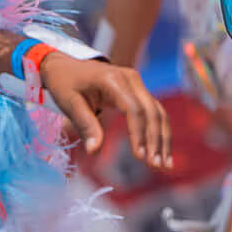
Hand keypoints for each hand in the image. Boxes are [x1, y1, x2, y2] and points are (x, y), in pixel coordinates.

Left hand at [37, 54, 171, 169]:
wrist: (67, 65)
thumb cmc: (66, 83)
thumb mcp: (70, 102)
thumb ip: (85, 125)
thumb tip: (94, 151)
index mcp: (113, 79)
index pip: (133, 108)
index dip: (138, 133)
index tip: (139, 157)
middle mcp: (131, 79)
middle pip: (151, 111)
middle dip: (156, 140)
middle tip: (156, 166)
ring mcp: (137, 84)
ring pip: (157, 113)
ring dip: (163, 139)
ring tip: (165, 165)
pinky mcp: (138, 93)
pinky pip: (154, 112)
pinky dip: (159, 132)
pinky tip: (162, 152)